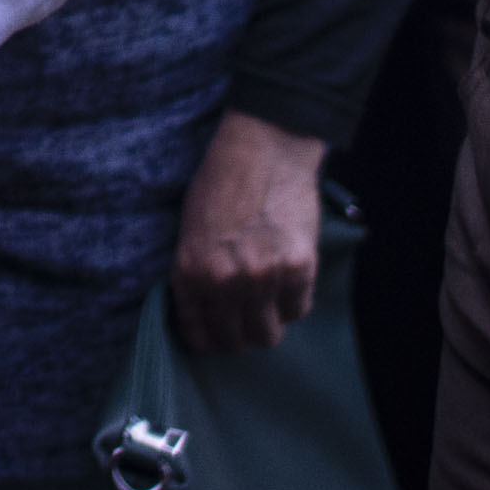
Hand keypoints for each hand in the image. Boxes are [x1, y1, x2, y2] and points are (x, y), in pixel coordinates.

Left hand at [167, 112, 327, 354]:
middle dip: (240, 335)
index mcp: (190, 272)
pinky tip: (288, 279)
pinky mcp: (298, 269)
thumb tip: (208, 312)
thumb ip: (198, 273)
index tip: (217, 337)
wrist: (263, 148)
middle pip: (236, 341)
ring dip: (269, 322)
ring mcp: (262, 278)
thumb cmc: (222, 182)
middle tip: (247, 319)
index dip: (209, 340)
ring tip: (269, 301)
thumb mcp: (191, 229)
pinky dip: (294, 301)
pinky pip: (298, 309)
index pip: (198, 333)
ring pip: (269, 334)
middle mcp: (224, 282)